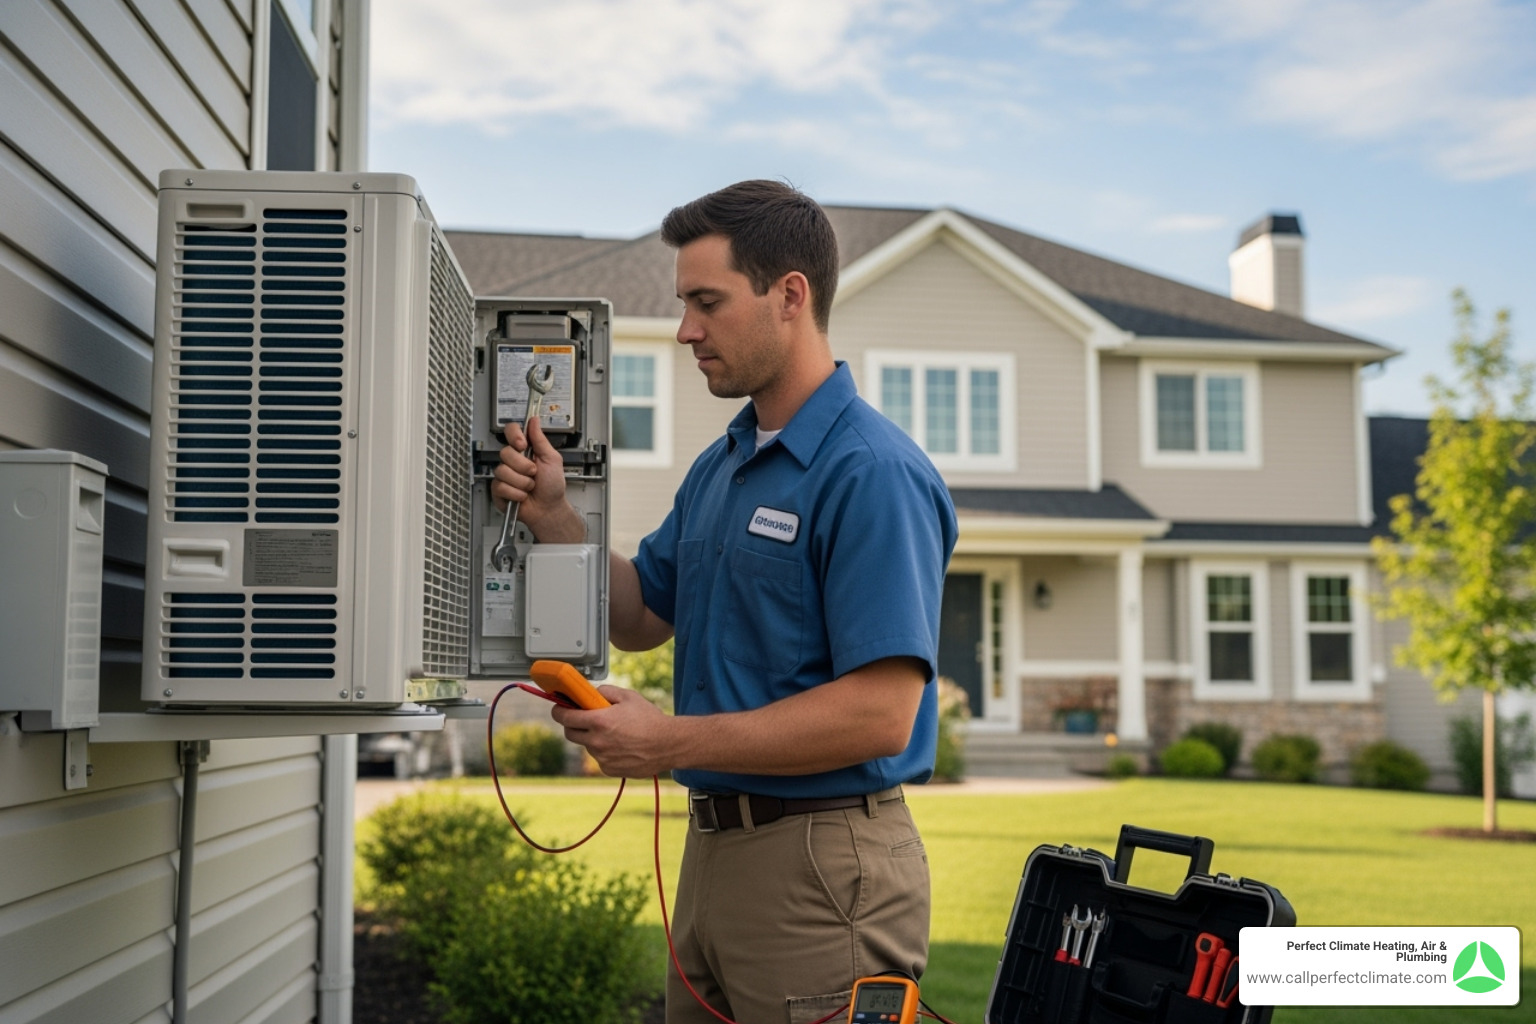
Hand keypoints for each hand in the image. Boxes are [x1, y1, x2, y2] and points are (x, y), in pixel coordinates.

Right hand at [492, 416, 579, 541]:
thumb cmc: (552, 485)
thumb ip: (541, 440)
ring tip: (530, 487)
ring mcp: (504, 475)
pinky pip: (501, 486)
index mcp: (524, 450)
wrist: (549, 509)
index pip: (511, 431)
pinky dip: (516, 493)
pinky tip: (522, 496)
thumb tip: (534, 420)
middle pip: (505, 452)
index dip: (514, 435)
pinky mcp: (498, 490)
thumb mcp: (552, 459)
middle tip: (534, 473)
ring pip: (503, 471)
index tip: (522, 444)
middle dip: (524, 466)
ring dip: (522, 482)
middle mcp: (512, 460)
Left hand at [551, 686, 674, 777]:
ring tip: (613, 732)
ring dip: (592, 738)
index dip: (558, 711)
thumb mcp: (629, 696)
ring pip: (587, 745)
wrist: (667, 745)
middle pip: (570, 733)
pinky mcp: (608, 769)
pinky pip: (599, 758)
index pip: (565, 717)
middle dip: (571, 724)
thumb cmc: (650, 720)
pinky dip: (605, 751)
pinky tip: (621, 745)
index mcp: (599, 721)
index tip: (558, 708)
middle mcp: (597, 741)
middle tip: (582, 718)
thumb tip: (591, 693)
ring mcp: (602, 757)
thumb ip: (606, 692)